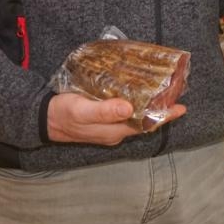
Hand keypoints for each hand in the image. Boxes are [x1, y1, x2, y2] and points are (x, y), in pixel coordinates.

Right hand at [46, 91, 185, 144]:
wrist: (42, 119)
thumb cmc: (63, 114)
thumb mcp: (82, 110)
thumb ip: (105, 111)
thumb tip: (129, 108)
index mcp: (114, 131)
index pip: (146, 125)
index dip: (164, 116)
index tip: (182, 107)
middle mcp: (115, 131)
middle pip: (144, 121)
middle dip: (160, 110)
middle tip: (175, 94)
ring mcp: (108, 127)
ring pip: (135, 118)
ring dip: (149, 107)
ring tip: (162, 92)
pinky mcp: (101, 120)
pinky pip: (124, 113)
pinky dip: (135, 104)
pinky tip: (137, 93)